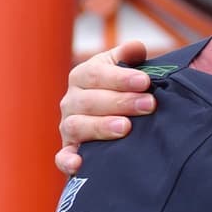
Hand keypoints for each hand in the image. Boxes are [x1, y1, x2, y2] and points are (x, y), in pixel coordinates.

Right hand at [55, 40, 155, 176]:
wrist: (117, 116)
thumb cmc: (124, 89)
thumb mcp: (126, 68)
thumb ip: (130, 55)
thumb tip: (136, 48)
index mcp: (83, 76)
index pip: (95, 73)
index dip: (120, 77)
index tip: (144, 81)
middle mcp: (72, 100)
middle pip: (90, 100)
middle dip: (121, 102)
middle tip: (149, 105)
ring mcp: (68, 126)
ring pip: (77, 125)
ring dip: (101, 126)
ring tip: (126, 127)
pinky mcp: (69, 150)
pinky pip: (62, 157)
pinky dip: (68, 160)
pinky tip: (79, 164)